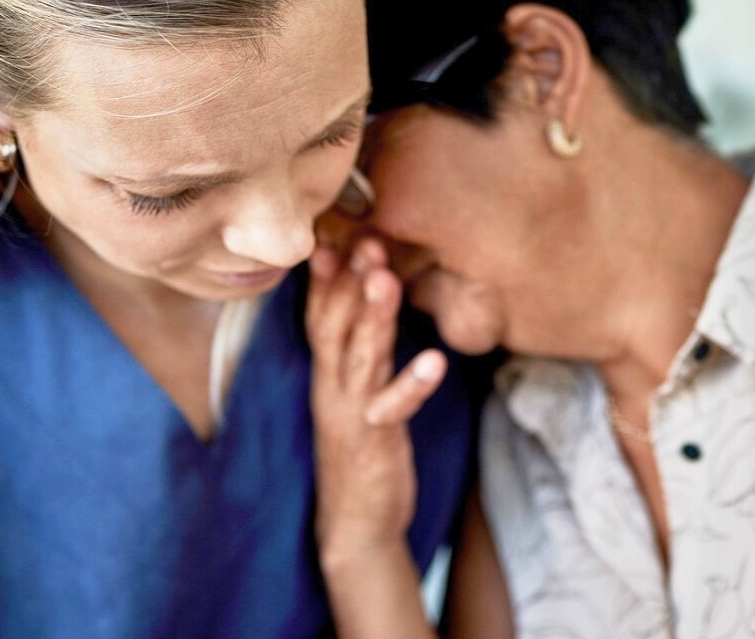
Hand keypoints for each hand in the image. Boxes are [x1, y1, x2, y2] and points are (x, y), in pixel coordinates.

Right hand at [307, 237, 447, 563]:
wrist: (356, 523)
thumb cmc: (363, 449)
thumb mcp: (358, 390)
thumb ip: (362, 347)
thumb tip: (374, 298)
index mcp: (328, 372)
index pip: (319, 314)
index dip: (325, 274)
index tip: (332, 231)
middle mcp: (332, 387)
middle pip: (334, 326)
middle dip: (348, 281)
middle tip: (366, 239)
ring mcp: (350, 413)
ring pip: (359, 358)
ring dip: (372, 318)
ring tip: (385, 280)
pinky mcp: (374, 442)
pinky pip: (393, 409)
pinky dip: (412, 385)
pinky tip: (434, 363)